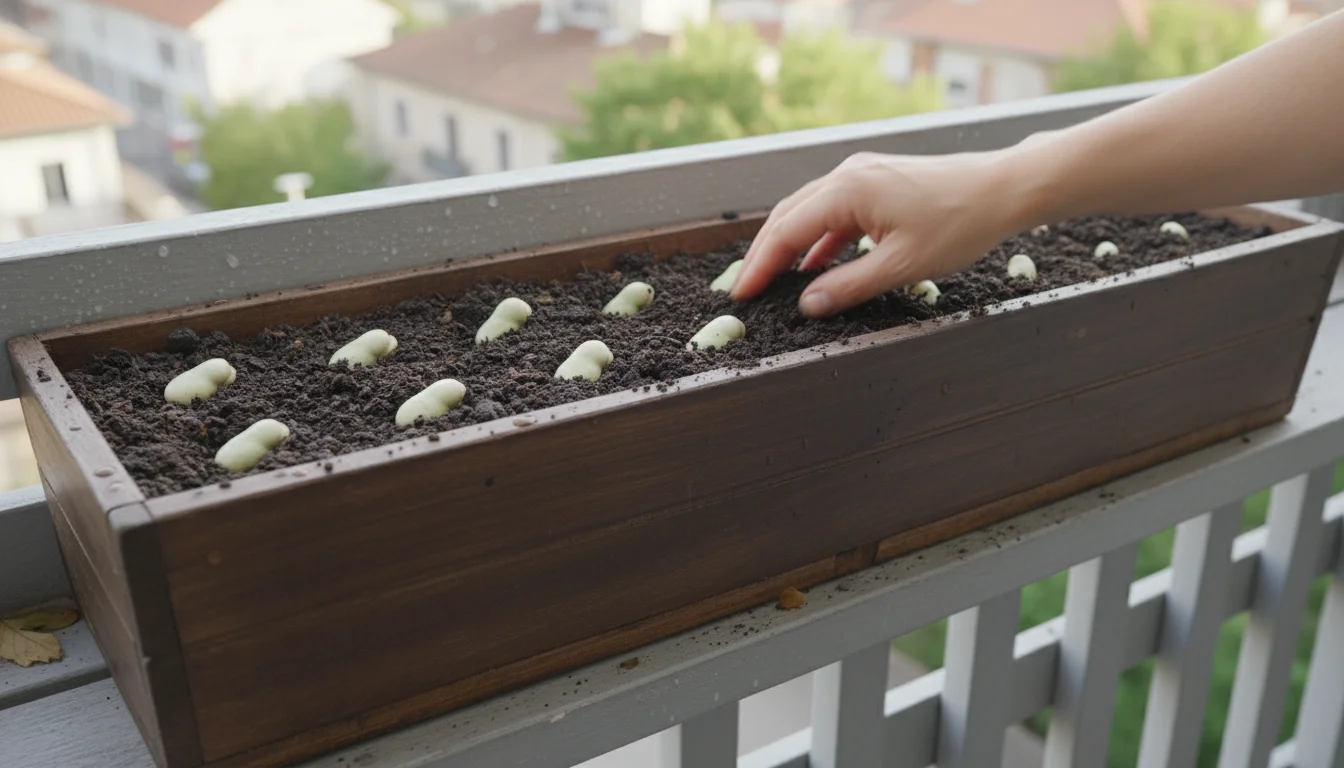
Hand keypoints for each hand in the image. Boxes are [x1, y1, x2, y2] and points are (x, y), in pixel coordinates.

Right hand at [730, 149, 1036, 316]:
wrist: (1003, 189)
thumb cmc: (960, 222)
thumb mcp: (902, 265)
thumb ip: (849, 286)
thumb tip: (808, 306)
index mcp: (847, 190)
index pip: (786, 231)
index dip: (760, 266)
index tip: (743, 294)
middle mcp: (847, 174)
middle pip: (789, 216)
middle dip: (765, 254)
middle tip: (747, 290)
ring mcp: (862, 175)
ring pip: (809, 212)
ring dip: (789, 245)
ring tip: (772, 280)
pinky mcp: (877, 182)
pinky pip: (834, 212)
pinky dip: (818, 239)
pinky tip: (814, 265)